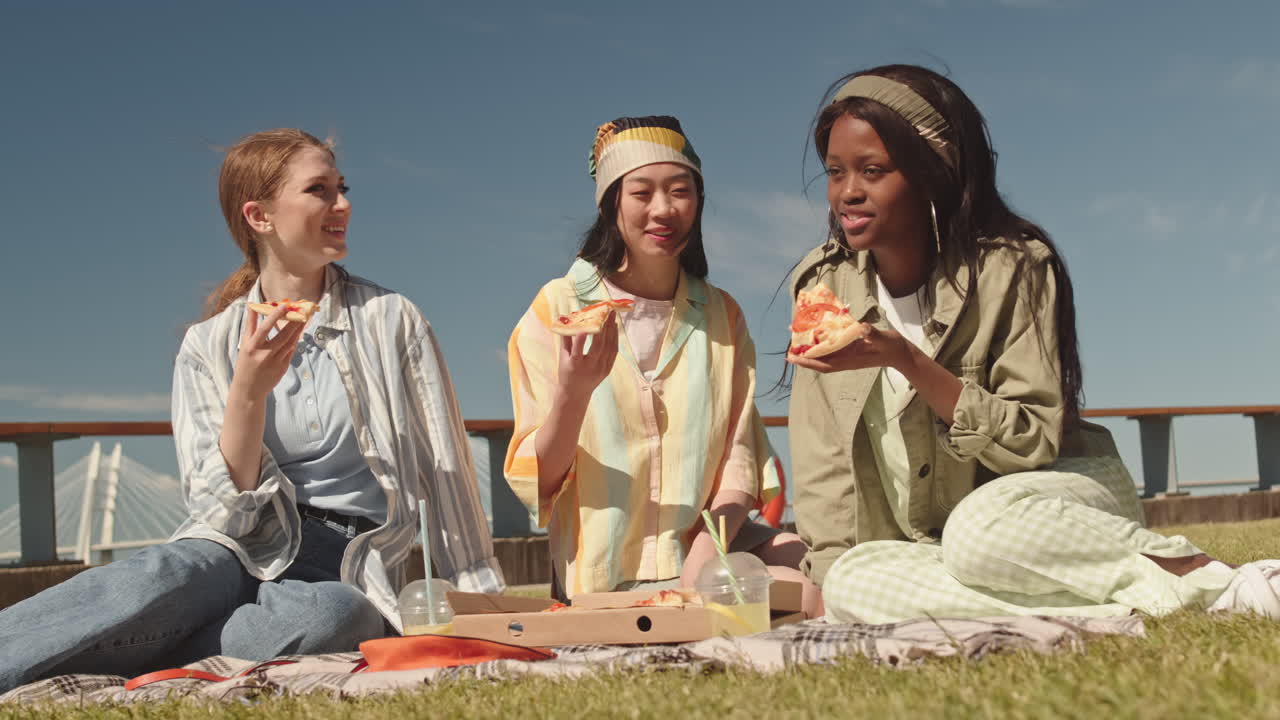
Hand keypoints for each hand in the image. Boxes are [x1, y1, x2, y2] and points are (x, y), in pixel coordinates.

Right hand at [229, 305, 306, 402]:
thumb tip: (252, 305)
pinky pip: (291, 351)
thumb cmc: (245, 363)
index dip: (275, 316)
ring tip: (303, 318)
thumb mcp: (244, 344)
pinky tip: (299, 332)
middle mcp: (264, 354)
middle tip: (301, 310)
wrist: (249, 389)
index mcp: (252, 347)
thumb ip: (250, 325)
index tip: (284, 305)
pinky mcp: (283, 368)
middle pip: (283, 335)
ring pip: (290, 342)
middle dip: (294, 322)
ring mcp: (275, 362)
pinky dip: (295, 340)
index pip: (265, 328)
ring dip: (298, 330)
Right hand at [555, 314, 618, 399]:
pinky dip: (614, 339)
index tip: (583, 327)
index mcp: (574, 365)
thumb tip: (565, 321)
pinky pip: (613, 352)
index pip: (577, 352)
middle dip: (603, 328)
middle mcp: (589, 368)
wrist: (576, 394)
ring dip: (611, 331)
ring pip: (608, 347)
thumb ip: (565, 340)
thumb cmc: (567, 373)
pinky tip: (614, 329)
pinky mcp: (607, 370)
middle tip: (606, 312)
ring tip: (612, 317)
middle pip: (598, 346)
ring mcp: (600, 369)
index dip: (579, 340)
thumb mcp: (562, 358)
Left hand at [786, 325, 911, 373]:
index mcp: (851, 360)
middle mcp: (846, 360)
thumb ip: (872, 334)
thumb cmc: (892, 347)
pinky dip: (822, 346)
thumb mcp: (883, 338)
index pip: (824, 364)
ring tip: (797, 343)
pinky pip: (832, 351)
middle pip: (820, 361)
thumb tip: (861, 327)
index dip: (808, 362)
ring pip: (825, 357)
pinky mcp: (851, 352)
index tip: (793, 358)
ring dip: (811, 352)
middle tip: (789, 349)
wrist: (901, 354)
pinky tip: (817, 338)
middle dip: (804, 357)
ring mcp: (848, 357)